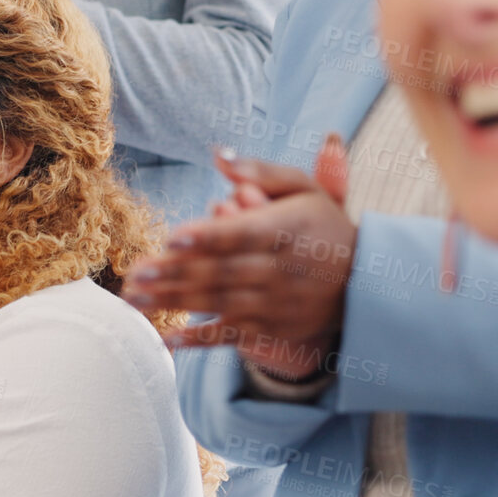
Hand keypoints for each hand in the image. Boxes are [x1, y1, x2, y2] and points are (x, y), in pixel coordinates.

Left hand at [123, 135, 354, 378]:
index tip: (173, 236)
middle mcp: (280, 269)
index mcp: (286, 229)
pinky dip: (197, 340)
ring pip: (218, 303)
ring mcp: (274, 303)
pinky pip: (229, 337)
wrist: (363, 280)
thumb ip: (261, 172)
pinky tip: (165, 339)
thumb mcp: (303, 189)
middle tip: (134, 273)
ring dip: (173, 303)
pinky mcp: (269, 328)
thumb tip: (217, 156)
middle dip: (174, 273)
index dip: (208, 236)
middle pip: (221, 271)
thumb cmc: (322, 225)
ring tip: (134, 300)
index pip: (242, 233)